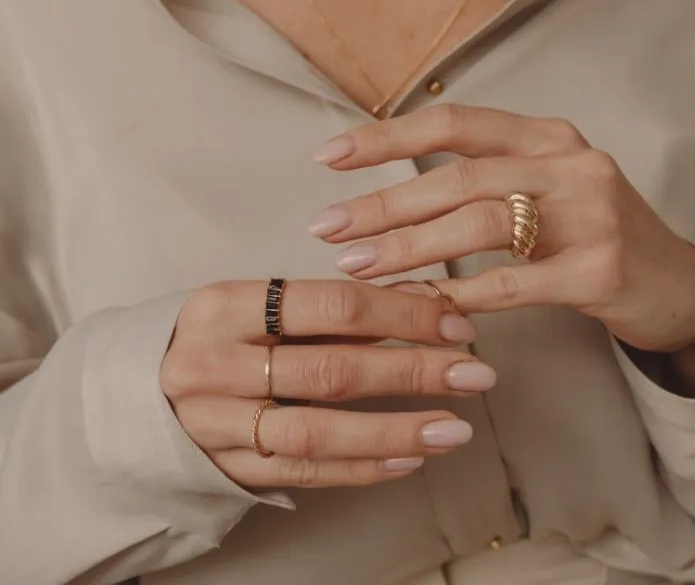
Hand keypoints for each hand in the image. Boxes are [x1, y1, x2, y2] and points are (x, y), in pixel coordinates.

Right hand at [162, 279, 490, 488]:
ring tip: (454, 429)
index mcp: (226, 305)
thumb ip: (331, 309)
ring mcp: (216, 422)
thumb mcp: (259, 306)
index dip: (400, 314)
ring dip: (394, 430)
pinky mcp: (225, 465)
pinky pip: (301, 472)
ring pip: (316, 430)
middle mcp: (215, 363)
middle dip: (412, 371)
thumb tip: (427, 307)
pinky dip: (360, 467)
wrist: (138, 387)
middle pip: (330, 369)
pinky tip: (407, 459)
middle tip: (473, 373)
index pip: (330, 306)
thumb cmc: (219, 337)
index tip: (455, 324)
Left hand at [309, 105, 694, 391]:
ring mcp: (592, 213)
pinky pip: (514, 282)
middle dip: (384, 204)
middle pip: (458, 176)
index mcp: (546, 137)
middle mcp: (570, 163)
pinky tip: (419, 306)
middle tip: (327, 229)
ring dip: (410, 247)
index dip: (386, 138)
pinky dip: (460, 294)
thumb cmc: (593, 239)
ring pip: (480, 222)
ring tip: (357, 267)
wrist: (677, 287)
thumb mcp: (544, 193)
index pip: (454, 123)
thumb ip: (482, 186)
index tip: (328, 156)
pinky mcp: (602, 268)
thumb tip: (388, 203)